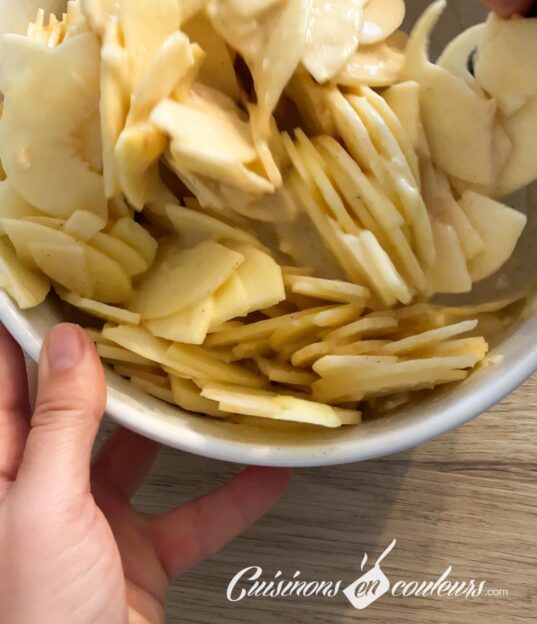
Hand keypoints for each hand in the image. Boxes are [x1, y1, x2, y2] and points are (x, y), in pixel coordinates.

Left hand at [0, 322, 290, 623]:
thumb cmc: (36, 620)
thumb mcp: (42, 510)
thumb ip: (61, 425)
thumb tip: (70, 344)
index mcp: (0, 473)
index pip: (5, 381)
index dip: (24, 328)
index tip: (48, 274)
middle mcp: (41, 491)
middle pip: (76, 407)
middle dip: (107, 359)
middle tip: (138, 302)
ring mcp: (91, 525)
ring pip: (138, 452)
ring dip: (175, 420)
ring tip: (205, 367)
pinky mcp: (137, 559)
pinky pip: (191, 515)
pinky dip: (231, 494)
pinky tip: (266, 466)